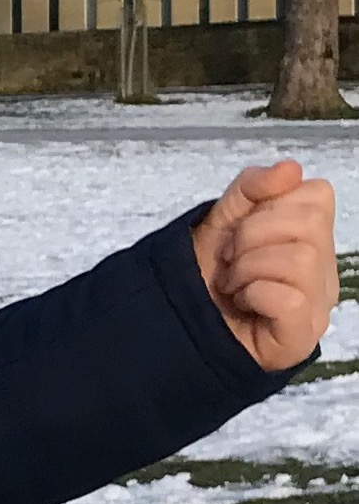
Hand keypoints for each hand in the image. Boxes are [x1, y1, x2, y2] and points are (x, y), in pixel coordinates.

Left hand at [191, 160, 338, 371]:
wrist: (179, 323)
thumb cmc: (209, 274)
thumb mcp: (222, 219)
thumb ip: (252, 187)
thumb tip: (290, 169)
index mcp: (311, 237)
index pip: (316, 194)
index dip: (270, 205)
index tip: (241, 230)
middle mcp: (324, 270)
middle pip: (310, 223)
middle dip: (252, 235)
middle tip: (231, 259)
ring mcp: (318, 304)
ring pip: (302, 260)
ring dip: (248, 268)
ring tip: (234, 283)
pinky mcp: (303, 334)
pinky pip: (290, 298)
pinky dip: (254, 294)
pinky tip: (244, 303)